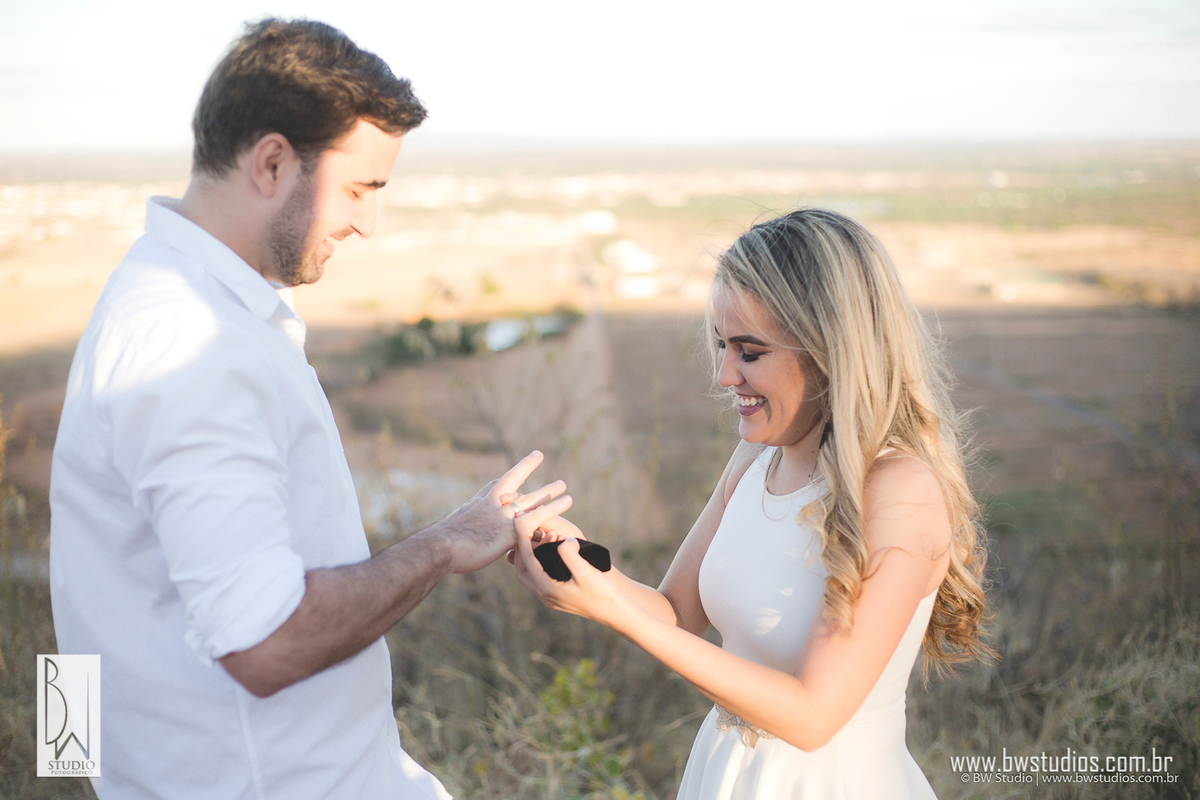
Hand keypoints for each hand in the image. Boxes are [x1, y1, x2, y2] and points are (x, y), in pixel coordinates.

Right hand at [433, 450, 570, 573]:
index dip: (510, 475)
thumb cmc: (444, 543)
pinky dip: (553, 509)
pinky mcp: (513, 528)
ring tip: (564, 486)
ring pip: (532, 498)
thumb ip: (467, 527)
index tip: (516, 467)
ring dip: (549, 492)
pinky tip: (567, 502)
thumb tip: (458, 534)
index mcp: (481, 501)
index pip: (499, 484)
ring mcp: (504, 514)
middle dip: (528, 470)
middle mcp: (494, 502)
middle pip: (516, 483)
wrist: (442, 546)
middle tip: (538, 456)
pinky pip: (539, 517)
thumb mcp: (455, 528)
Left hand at [509, 506, 628, 626]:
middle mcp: (544, 596)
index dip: (522, 539)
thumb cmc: (603, 593)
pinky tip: (555, 549)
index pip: (527, 560)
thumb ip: (570, 554)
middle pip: (522, 569)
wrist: (616, 612)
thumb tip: (562, 539)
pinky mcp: (558, 596)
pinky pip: (541, 576)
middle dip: (522, 548)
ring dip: (534, 554)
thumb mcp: (586, 571)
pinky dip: (542, 561)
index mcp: (547, 590)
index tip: (519, 521)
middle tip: (529, 529)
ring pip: (531, 574)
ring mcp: (550, 598)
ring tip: (549, 536)